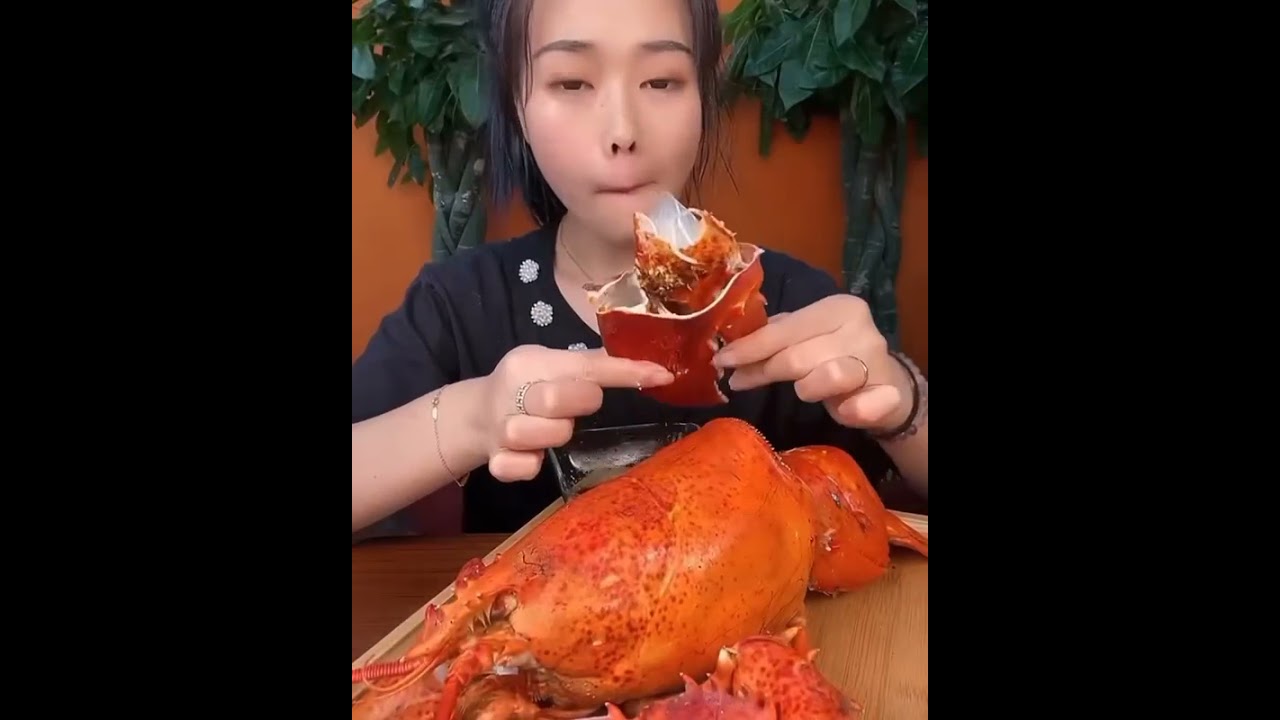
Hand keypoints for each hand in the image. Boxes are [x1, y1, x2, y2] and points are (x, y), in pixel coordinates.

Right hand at [476, 345, 674, 481]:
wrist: (474, 415)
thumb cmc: (528, 388)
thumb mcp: (551, 366)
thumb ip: (589, 366)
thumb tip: (649, 365)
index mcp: (530, 362)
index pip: (585, 365)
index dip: (626, 371)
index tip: (662, 376)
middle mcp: (511, 392)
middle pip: (552, 400)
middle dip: (577, 404)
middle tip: (582, 407)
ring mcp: (500, 428)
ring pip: (528, 434)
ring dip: (551, 436)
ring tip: (555, 433)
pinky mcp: (495, 459)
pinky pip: (512, 467)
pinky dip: (526, 467)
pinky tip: (533, 459)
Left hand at [713, 295, 910, 430]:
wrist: (885, 383)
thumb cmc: (834, 354)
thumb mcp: (806, 338)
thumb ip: (774, 338)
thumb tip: (730, 350)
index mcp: (839, 308)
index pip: (785, 329)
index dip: (750, 347)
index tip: (722, 360)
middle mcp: (861, 330)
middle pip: (798, 356)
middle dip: (763, 371)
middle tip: (738, 381)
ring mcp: (877, 363)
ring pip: (827, 377)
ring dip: (806, 388)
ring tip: (802, 390)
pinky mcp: (889, 397)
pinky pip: (863, 407)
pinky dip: (851, 410)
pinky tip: (844, 411)